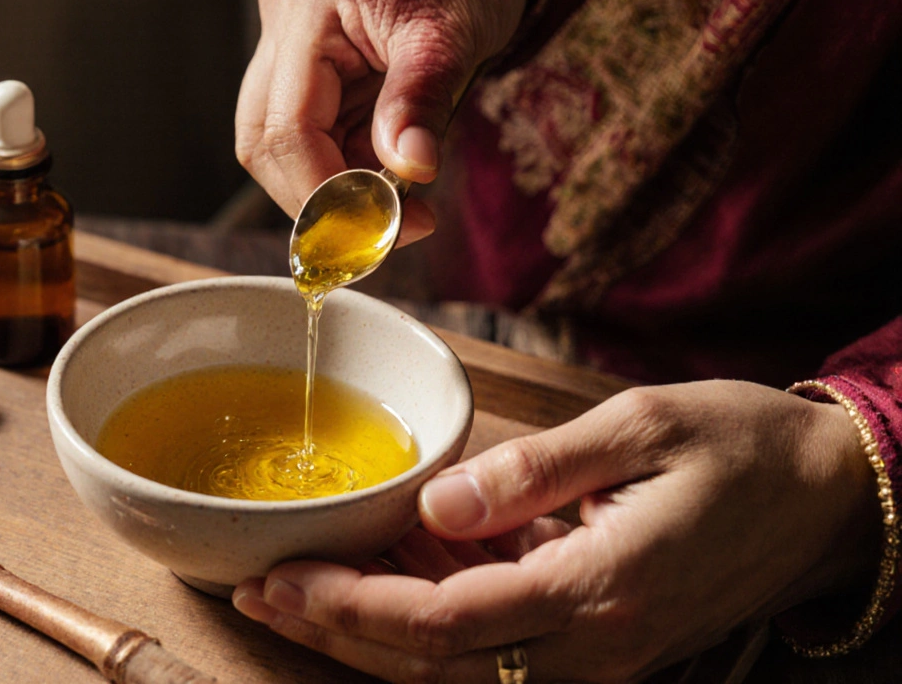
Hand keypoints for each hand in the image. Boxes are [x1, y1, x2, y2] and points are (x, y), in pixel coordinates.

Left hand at [233, 381, 879, 681]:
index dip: (353, 605)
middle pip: (434, 664)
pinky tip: (376, 583)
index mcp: (600, 589)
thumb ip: (536, 471)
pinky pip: (492, 650)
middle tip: (257, 593)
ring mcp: (597, 657)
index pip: (447, 622)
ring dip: (368, 638)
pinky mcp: (597, 645)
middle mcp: (594, 647)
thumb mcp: (643, 427)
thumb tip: (437, 502)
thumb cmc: (743, 450)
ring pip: (455, 671)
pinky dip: (425, 625)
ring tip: (291, 595)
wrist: (828, 500)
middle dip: (337, 632)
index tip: (283, 576)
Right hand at [235, 0, 534, 245]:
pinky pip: (309, 133)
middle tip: (383, 229)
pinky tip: (387, 172)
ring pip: (279, 144)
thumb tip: (410, 170)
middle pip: (264, 141)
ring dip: (333, 185)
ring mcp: (289, 44)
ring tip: (396, 198)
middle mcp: (282, 25)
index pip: (289, 128)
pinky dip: (344, 165)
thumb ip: (421, 100)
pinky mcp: (308, 65)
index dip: (329, 192)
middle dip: (319, 199)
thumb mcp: (452, 32)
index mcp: (307, 8)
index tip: (388, 225)